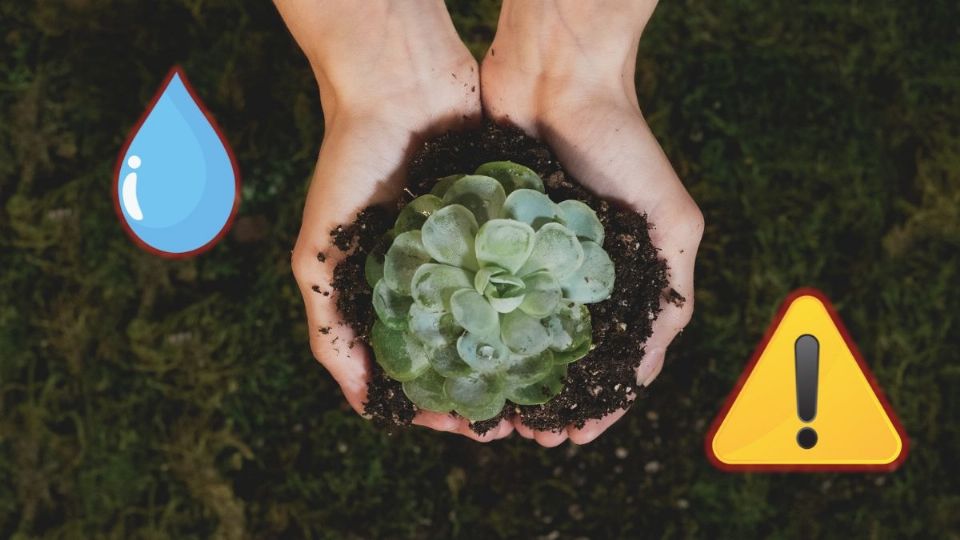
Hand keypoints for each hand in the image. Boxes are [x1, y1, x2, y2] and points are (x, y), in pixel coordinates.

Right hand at [277, 0, 512, 440]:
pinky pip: (533, 269)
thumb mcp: (320, 253)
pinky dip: (546, 302)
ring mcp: (477, 250)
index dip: (437, 402)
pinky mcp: (509, 221)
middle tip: (517, 418)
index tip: (463, 426)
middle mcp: (438, 276)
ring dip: (524, 356)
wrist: (399, 84)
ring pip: (507, 317)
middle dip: (490, 389)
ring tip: (546, 388)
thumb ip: (329, 326)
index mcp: (393, 292)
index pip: (419, 365)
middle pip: (470, 349)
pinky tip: (565, 331)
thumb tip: (363, 406)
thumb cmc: (349, 167)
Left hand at [481, 0, 703, 445]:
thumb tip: (647, 368)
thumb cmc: (623, 146)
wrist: (557, 80)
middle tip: (526, 435)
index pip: (613, 359)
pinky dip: (476, 329)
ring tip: (492, 412)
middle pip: (561, 355)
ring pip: (518, 333)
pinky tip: (463, 358)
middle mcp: (576, 275)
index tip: (575, 437)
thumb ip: (672, 291)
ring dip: (509, 375)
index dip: (599, 401)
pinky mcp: (493, 237)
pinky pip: (482, 292)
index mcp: (624, 279)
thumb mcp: (671, 222)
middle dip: (547, 399)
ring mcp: (532, 258)